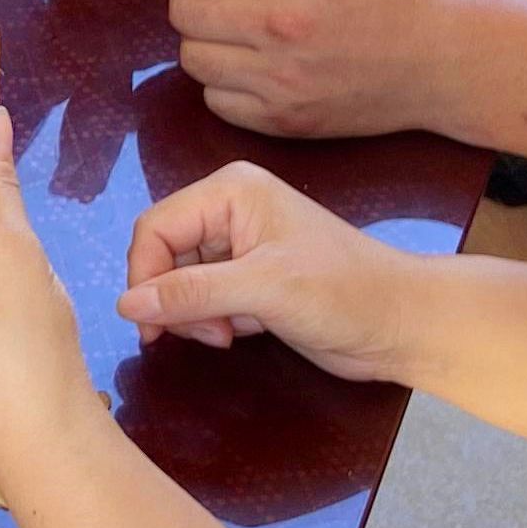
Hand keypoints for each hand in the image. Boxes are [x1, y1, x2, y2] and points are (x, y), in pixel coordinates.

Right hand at [116, 159, 419, 383]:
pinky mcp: (251, 279)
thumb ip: (192, 294)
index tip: (150, 326)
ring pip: (181, 280)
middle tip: (203, 335)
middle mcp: (230, 211)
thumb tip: (125, 305)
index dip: (144, 275)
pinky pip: (204, 298)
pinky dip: (213, 321)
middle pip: (164, 253)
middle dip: (174, 299)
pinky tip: (243, 332)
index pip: (156, 227)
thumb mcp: (263, 290)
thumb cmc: (342, 293)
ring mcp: (241, 246)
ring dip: (194, 315)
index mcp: (231, 192)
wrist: (401, 324)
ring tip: (227, 335)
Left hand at [158, 0, 466, 140]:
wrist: (440, 55)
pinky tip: (261, 67)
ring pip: (190, 57)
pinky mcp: (284, 121)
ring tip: (247, 32)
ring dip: (208, 42)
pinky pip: (215, 99)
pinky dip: (228, 83)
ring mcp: (280, 78)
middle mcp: (280, 22)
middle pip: (181, 10)